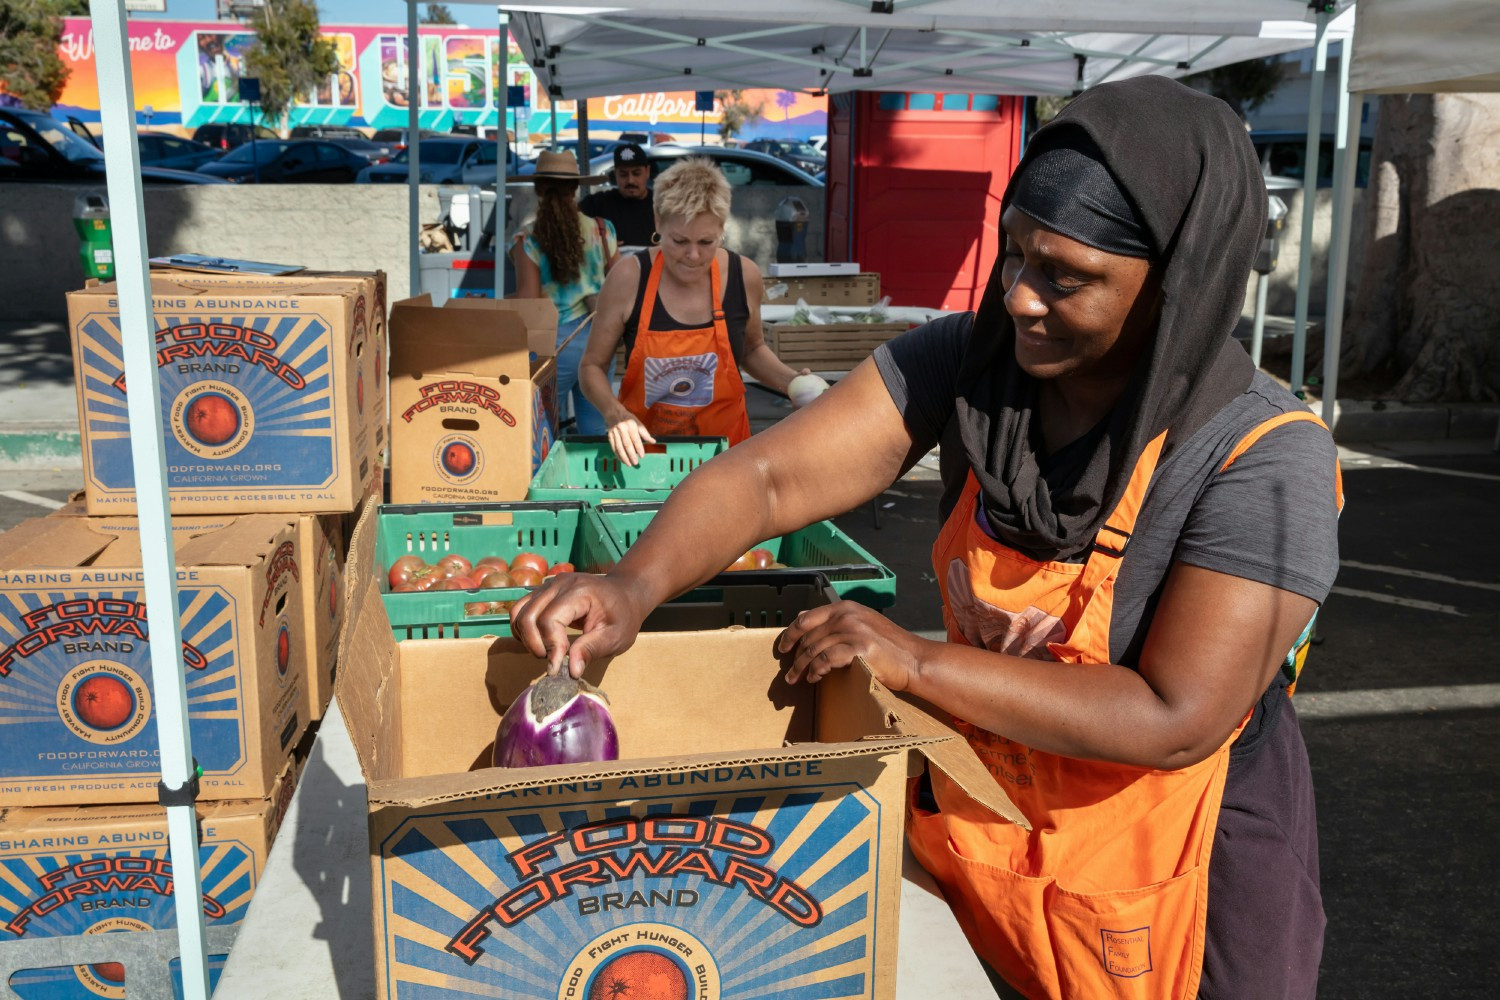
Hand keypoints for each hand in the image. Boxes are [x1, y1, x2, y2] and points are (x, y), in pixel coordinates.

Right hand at [511, 573, 647, 677]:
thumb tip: (571, 671)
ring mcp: (548, 586)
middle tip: (553, 661)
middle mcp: (559, 584)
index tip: (559, 667)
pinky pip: (520, 610)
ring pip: (518, 612)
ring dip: (526, 638)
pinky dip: (523, 629)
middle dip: (535, 645)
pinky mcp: (543, 592)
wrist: (625, 593)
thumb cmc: (623, 615)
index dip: (551, 646)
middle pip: (529, 616)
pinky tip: (540, 642)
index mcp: (580, 591)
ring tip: (546, 652)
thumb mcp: (616, 636)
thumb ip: (592, 650)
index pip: (550, 619)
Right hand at [606, 414, 655, 466]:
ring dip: (624, 457)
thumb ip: (645, 433)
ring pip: (619, 447)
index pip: (635, 438)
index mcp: (631, 425)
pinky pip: (613, 447)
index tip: (642, 456)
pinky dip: (618, 455)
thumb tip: (653, 442)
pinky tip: (622, 460)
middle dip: (631, 455)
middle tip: (635, 463)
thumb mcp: (638, 423)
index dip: (639, 448)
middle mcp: (622, 429)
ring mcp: (615, 433)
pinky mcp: (610, 436)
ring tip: (629, 464)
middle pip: (627, 444)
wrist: (613, 412)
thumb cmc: (628, 418)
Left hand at [775, 601, 928, 690]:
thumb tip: (803, 618)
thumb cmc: (889, 645)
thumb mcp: (862, 623)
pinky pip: (826, 660)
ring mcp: (853, 630)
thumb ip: (836, 621)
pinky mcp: (859, 648)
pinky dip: (816, 670)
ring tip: (797, 680)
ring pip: (814, 649)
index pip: (806, 618)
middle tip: (790, 674)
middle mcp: (847, 615)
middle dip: (795, 657)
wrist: (915, 659)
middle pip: (808, 636)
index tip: (782, 648)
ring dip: (802, 667)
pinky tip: (815, 678)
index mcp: (845, 607)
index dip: (790, 634)